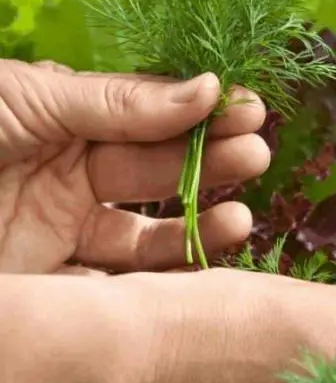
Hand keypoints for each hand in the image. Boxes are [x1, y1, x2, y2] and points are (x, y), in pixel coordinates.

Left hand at [0, 59, 269, 273]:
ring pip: (145, 239)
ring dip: (199, 229)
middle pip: (157, 174)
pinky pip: (115, 294)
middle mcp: (71, 177)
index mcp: (66, 122)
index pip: (151, 118)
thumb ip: (119, 103)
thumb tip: (211, 88)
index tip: (251, 111)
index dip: (204, 114)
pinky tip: (201, 271)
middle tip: (258, 157)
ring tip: (241, 221)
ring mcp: (61, 234)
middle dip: (214, 164)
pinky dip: (163, 287)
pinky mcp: (49, 289)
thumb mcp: (31, 99)